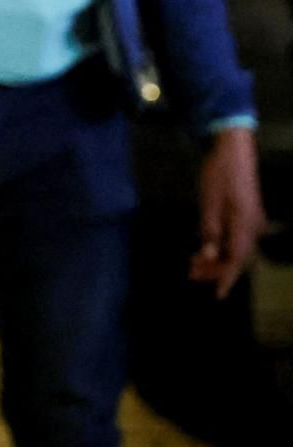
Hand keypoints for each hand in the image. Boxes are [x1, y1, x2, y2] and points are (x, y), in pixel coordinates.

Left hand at [192, 126, 265, 299]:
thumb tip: (209, 257)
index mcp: (245, 226)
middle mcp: (253, 227)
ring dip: (217, 259)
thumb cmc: (219, 175)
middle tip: (191, 274)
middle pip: (237, 258)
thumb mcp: (208, 204)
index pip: (237, 261)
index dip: (226, 279)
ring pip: (237, 249)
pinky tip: (206, 249)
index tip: (218, 295)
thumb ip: (209, 232)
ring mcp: (253, 221)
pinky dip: (222, 247)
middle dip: (215, 269)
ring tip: (194, 264)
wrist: (234, 151)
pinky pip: (237, 239)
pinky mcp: (248, 215)